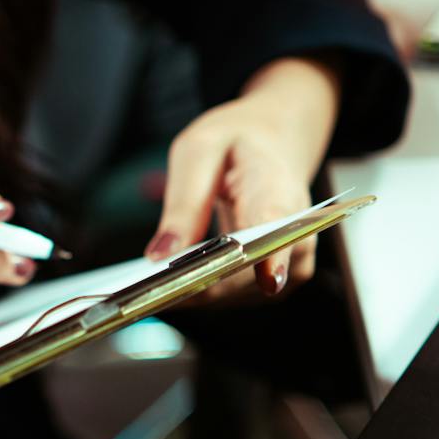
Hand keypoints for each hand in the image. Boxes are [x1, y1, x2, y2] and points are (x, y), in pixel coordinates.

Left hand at [145, 55, 340, 302]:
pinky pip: (232, 294)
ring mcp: (290, 264)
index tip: (262, 281)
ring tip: (151, 284)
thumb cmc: (235, 143)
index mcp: (280, 192)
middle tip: (142, 289)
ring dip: (192, 291)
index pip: (279, 233)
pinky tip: (172, 281)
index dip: (272, 260)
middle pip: (245, 277)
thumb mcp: (200, 151)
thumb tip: (159, 257)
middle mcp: (296, 235)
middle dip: (195, 284)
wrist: (272, 145)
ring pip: (235, 294)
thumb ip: (184, 203)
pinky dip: (201, 289)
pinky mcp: (277, 280)